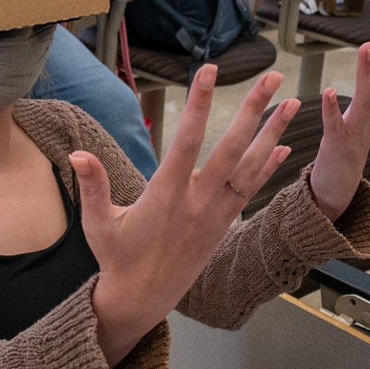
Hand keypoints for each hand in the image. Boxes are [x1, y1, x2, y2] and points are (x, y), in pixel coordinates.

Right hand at [70, 66, 299, 366]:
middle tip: (271, 77)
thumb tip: (76, 154)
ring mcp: (215, 214)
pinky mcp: (223, 225)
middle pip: (231, 147)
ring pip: (250, 167)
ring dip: (272, 134)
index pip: (187, 139)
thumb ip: (92, 185)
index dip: (199, 103)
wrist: (143, 297)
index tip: (209, 71)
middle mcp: (198, 201)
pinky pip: (250, 191)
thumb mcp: (98, 223)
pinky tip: (282, 147)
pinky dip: (267, 168)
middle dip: (253, 109)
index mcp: (166, 194)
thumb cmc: (117, 258)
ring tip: (292, 104)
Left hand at [310, 2, 369, 222]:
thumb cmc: (346, 149)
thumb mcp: (363, 113)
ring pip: (366, 98)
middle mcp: (368, 115)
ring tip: (366, 45)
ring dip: (367, 72)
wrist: (336, 190)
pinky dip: (333, 109)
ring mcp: (355, 132)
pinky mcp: (337, 148)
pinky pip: (335, 126)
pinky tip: (328, 91)